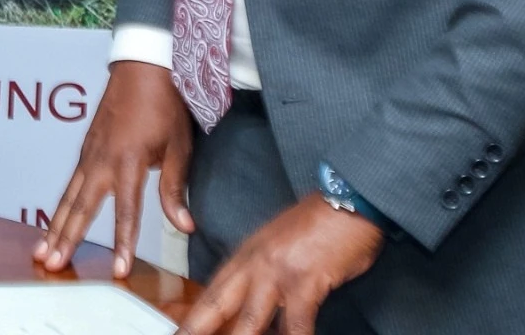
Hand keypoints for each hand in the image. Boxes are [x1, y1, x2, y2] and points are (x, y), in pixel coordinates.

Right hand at [34, 60, 195, 277]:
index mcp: (130, 161)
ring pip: (68, 197)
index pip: (126, 212)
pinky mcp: (86, 149)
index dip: (123, 243)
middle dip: (66, 239)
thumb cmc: (164, 105)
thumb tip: (184, 226)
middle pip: (81, 208)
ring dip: (54, 226)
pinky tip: (54, 222)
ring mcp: (89, 153)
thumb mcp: (179, 147)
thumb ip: (175, 189)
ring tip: (41, 252)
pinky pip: (69, 183)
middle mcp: (102, 160)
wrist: (142, 66)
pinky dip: (59, 206)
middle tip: (52, 264)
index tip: (117, 270)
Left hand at [180, 193, 383, 334]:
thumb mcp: (276, 249)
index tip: (180, 331)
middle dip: (196, 329)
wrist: (345, 202)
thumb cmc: (317, 226)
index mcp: (244, 257)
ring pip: (249, 321)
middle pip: (216, 306)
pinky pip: (296, 323)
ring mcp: (277, 273)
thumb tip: (251, 313)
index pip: (211, 293)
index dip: (193, 318)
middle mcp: (253, 265)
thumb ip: (260, 278)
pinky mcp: (305, 281)